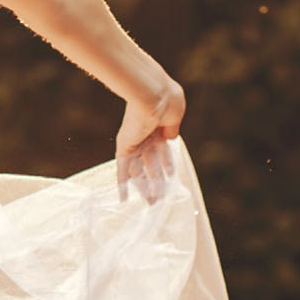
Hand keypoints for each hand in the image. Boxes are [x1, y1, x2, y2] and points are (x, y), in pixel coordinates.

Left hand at [115, 77, 184, 203]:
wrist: (150, 95)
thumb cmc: (166, 100)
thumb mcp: (176, 112)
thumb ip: (173, 127)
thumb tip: (171, 139)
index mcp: (161, 128)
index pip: (164, 151)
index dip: (167, 165)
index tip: (170, 177)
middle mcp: (147, 137)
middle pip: (151, 165)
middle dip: (156, 181)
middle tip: (159, 197)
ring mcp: (136, 144)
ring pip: (139, 171)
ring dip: (144, 188)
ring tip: (150, 203)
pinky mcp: (125, 149)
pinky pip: (122, 170)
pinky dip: (122, 185)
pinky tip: (122, 198)